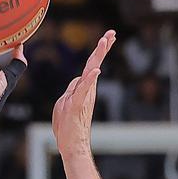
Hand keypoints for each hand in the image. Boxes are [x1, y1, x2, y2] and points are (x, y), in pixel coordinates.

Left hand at [51, 30, 115, 155]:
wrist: (72, 145)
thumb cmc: (68, 127)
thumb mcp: (66, 103)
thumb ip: (72, 90)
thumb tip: (78, 79)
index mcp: (83, 89)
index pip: (91, 66)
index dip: (99, 51)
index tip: (108, 37)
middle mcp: (86, 91)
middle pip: (94, 64)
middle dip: (103, 48)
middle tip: (112, 33)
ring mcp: (82, 98)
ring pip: (90, 72)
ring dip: (97, 56)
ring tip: (105, 41)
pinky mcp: (76, 106)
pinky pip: (83, 91)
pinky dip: (90, 80)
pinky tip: (97, 71)